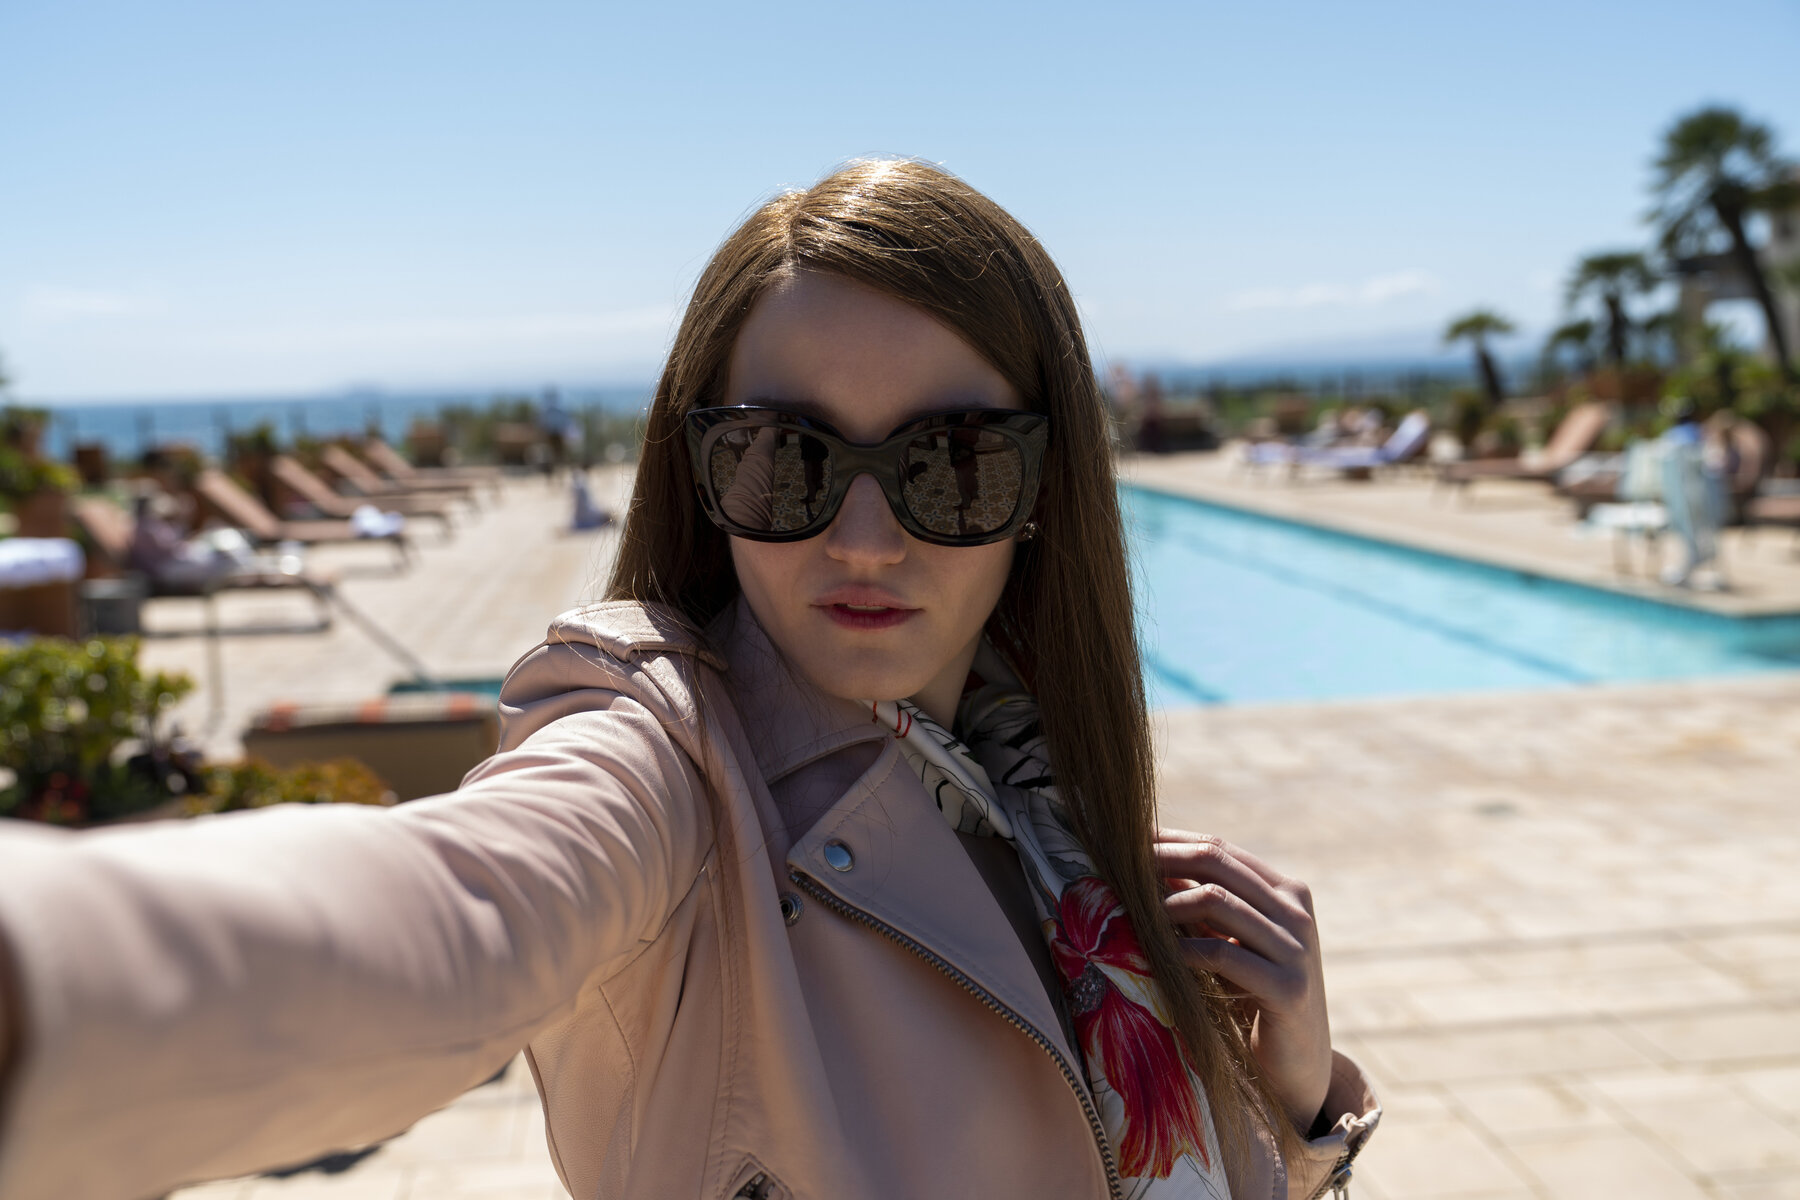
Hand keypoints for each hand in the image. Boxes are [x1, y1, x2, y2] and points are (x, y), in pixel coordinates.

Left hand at [1154, 829, 1330, 1132]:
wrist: (1298, 1065)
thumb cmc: (1253, 999)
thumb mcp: (1232, 942)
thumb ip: (1204, 907)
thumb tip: (1142, 867)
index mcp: (1286, 891)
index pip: (1219, 849)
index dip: (1170, 840)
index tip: (1125, 840)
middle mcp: (1296, 912)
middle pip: (1216, 863)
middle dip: (1160, 859)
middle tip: (1116, 864)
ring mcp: (1296, 949)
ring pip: (1218, 901)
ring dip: (1165, 903)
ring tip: (1129, 908)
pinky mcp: (1289, 989)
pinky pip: (1223, 953)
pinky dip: (1183, 949)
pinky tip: (1156, 954)